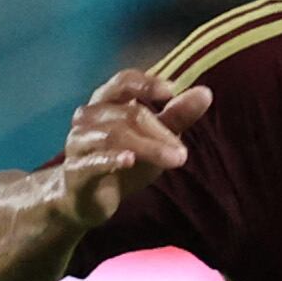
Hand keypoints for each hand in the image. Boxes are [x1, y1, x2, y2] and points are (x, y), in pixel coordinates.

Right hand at [50, 70, 211, 231]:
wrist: (88, 199)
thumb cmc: (123, 160)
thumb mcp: (155, 138)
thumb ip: (177, 116)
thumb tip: (205, 93)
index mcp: (107, 102)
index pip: (123, 81)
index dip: (146, 83)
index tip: (172, 91)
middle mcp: (89, 117)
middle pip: (127, 112)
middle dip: (159, 131)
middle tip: (183, 152)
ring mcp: (79, 142)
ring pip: (113, 135)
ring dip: (148, 147)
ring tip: (174, 159)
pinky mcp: (76, 170)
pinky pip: (92, 161)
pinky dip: (110, 159)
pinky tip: (129, 160)